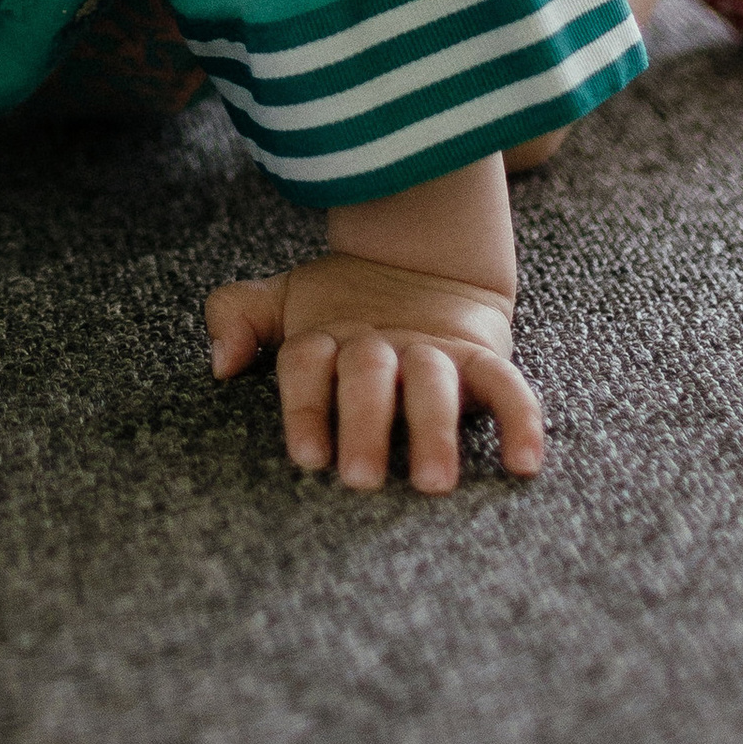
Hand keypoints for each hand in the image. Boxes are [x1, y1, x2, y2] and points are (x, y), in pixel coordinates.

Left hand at [205, 248, 543, 490]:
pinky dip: (520, 419)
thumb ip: (240, 316)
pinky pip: (508, 386)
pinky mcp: (482, 356)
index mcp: (328, 333)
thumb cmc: (343, 308)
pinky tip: (524, 464)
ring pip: (434, 382)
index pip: (307, 363)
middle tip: (359, 478)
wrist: (425, 261)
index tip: (307, 456)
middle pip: (368, 375)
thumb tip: (218, 363)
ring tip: (432, 482)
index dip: (304, 404)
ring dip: (434, 429)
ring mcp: (433, 348)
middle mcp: (379, 341)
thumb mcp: (287, 302)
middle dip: (363, 423)